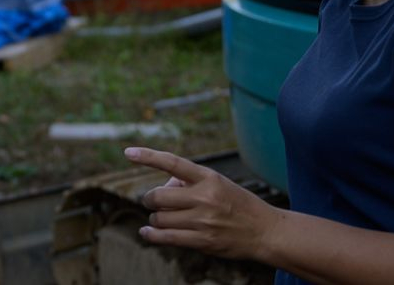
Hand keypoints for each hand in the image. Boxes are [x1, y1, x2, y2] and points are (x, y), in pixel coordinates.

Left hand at [125, 146, 279, 258]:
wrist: (265, 231)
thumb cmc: (238, 204)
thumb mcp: (219, 183)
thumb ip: (191, 181)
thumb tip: (163, 185)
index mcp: (208, 177)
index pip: (173, 162)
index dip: (148, 157)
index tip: (128, 153)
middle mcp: (204, 197)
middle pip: (159, 195)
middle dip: (150, 199)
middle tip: (153, 201)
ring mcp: (203, 220)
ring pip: (160, 218)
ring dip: (155, 218)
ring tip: (161, 217)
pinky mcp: (202, 241)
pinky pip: (167, 237)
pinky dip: (152, 234)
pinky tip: (146, 232)